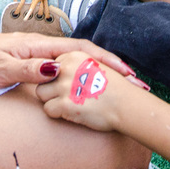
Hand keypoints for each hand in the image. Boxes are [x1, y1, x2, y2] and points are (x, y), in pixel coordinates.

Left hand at [0, 31, 135, 90]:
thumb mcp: (0, 68)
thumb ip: (29, 69)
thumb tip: (57, 70)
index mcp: (35, 44)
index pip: (78, 49)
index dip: (103, 59)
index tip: (125, 71)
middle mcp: (38, 46)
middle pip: (81, 52)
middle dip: (107, 64)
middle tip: (131, 79)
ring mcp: (33, 54)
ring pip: (72, 59)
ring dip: (95, 68)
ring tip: (117, 82)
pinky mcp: (27, 64)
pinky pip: (59, 67)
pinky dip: (77, 72)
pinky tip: (84, 83)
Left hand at [33, 50, 147, 132]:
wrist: (128, 106)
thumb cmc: (115, 89)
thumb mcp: (94, 67)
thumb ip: (73, 66)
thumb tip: (52, 67)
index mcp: (75, 55)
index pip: (54, 62)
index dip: (58, 76)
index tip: (66, 84)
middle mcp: (67, 66)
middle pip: (44, 77)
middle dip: (53, 87)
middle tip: (70, 95)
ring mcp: (65, 85)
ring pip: (42, 93)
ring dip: (53, 100)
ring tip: (70, 104)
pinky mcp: (65, 103)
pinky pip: (48, 109)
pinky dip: (57, 113)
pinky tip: (71, 113)